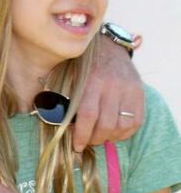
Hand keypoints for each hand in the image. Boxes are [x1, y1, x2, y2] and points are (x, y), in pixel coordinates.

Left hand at [73, 35, 143, 151]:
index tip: (77, 146)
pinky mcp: (139, 93)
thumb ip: (63, 96)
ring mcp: (128, 89)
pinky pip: (136, 121)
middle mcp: (112, 85)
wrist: (109, 46)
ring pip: (122, 126)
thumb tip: (52, 121)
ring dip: (110, 138)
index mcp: (91, 80)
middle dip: (95, 139)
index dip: (82, 135)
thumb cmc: (83, 65)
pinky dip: (125, 132)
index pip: (88, 115)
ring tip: (101, 137)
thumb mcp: (70, 75)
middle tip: (88, 141)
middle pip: (106, 124)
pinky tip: (115, 132)